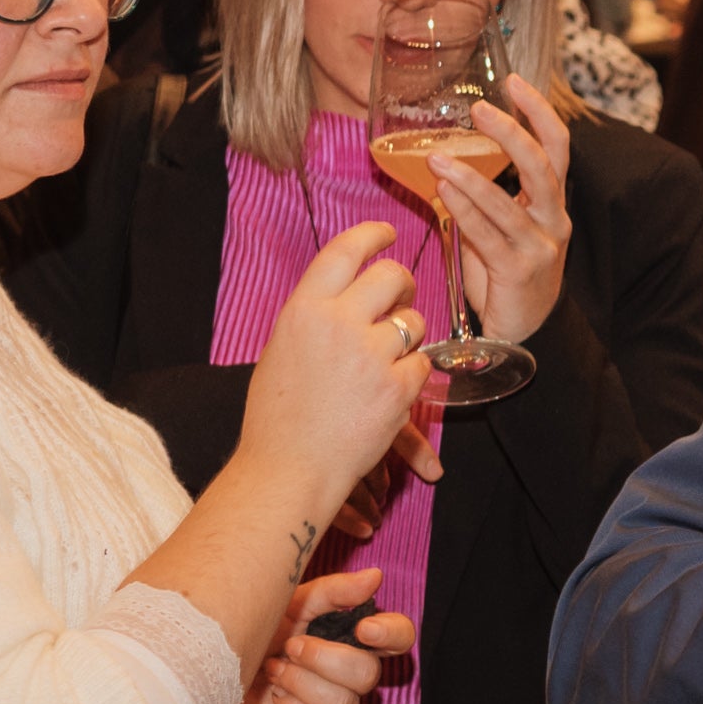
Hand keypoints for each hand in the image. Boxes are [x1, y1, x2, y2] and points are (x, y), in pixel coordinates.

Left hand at [233, 566, 412, 703]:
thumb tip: (374, 577)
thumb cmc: (260, 632)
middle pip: (369, 674)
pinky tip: (274, 696)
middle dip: (323, 659)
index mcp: (353, 640)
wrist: (216, 669)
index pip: (398, 638)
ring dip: (300, 682)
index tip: (363, 628)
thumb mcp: (293, 603)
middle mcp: (351, 677)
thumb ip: (334, 591)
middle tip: (290, 647)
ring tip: (274, 669)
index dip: (391, 634)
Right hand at [238, 222, 440, 519]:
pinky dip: (411, 376)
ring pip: (414, 321)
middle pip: (392, 276)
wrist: (287, 470)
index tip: (387, 233)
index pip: (346, 250)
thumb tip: (349, 293)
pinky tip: (387, 394)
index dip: (372, 234)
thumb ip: (316, 316)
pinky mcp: (397, 387)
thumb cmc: (278, 415)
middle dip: (403, 285)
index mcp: (303, 308)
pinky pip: (423, 363)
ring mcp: (371, 355)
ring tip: (385, 362)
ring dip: (408, 336)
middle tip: (400, 300)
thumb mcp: (283, 349)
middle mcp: (338, 322)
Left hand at [434, 77, 572, 347]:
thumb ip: (483, 198)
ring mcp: (539, 246)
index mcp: (552, 203)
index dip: (538, 111)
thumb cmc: (508, 276)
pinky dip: (464, 210)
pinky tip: (443, 191)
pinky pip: (487, 234)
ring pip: (507, 201)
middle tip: (479, 110)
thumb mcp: (502, 228)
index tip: (513, 81)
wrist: (524, 333)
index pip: (555, 147)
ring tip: (437, 157)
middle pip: (542, 165)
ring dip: (469, 175)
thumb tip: (445, 162)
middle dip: (511, 132)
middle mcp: (553, 220)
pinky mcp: (518, 271)